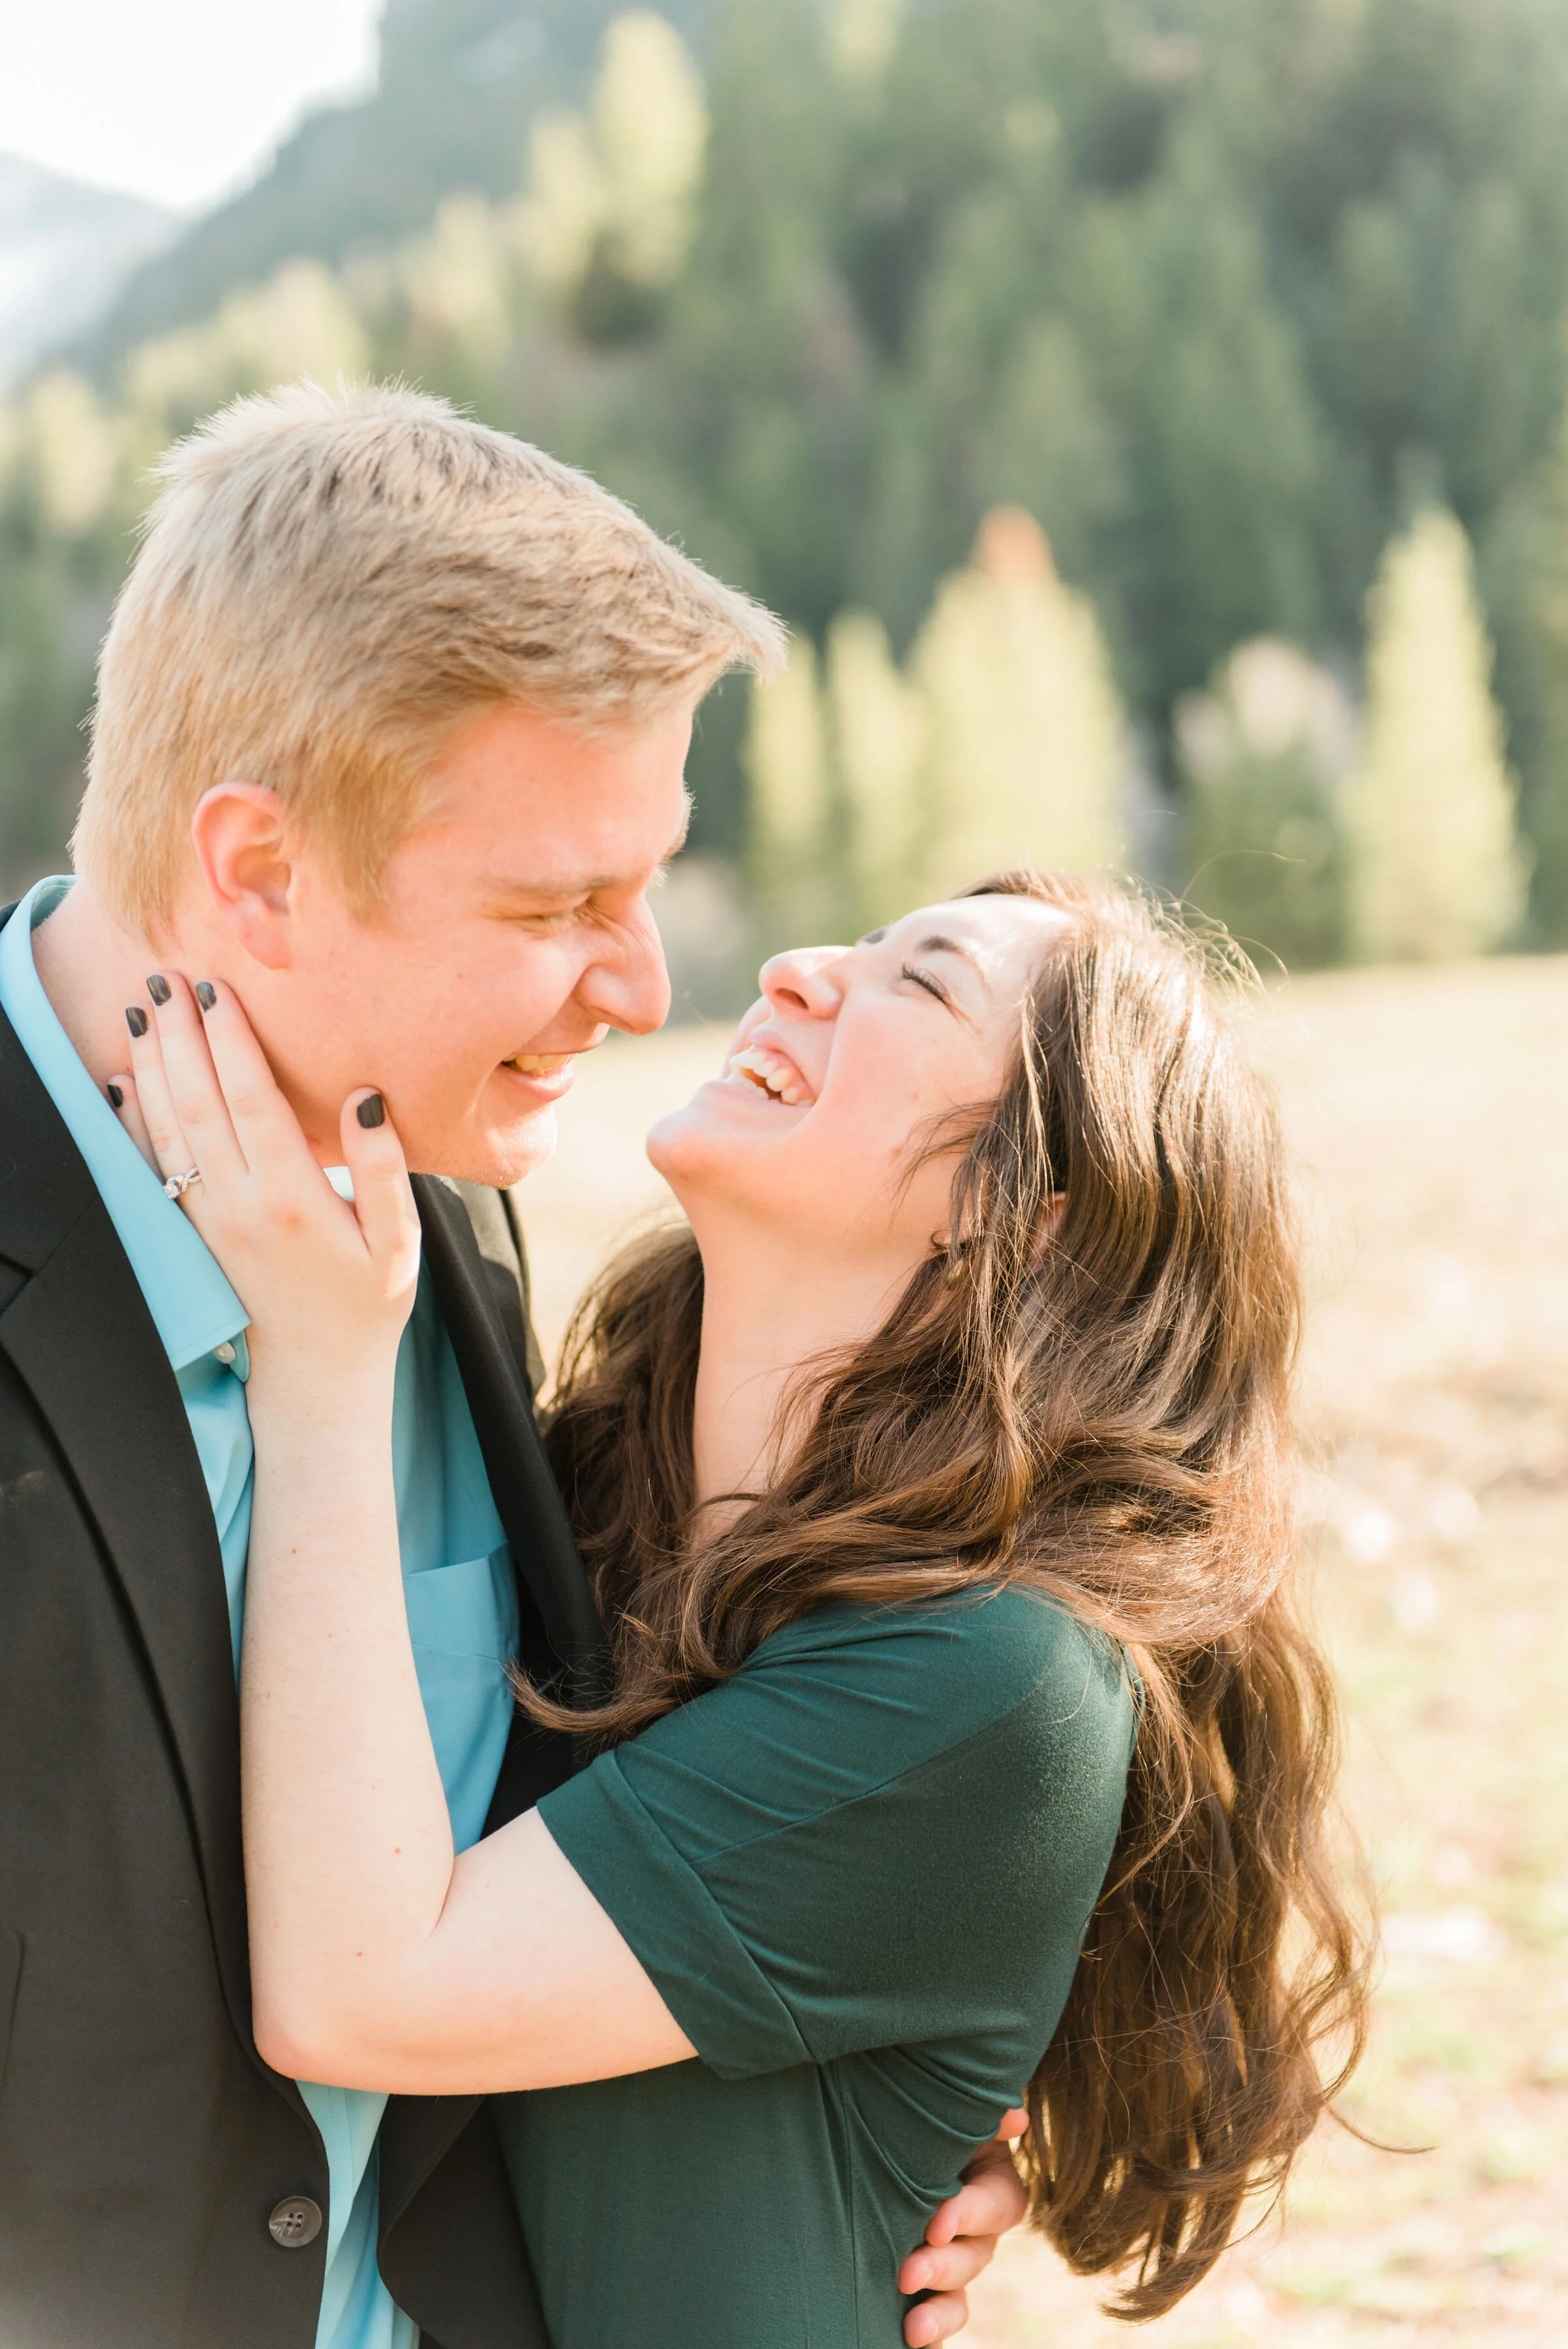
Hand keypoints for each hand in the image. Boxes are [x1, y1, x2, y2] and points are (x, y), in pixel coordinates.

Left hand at [112, 972, 419, 1393]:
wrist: (316, 1373)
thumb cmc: (369, 1303)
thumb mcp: (400, 1242)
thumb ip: (384, 1169)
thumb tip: (366, 1098)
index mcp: (292, 1199)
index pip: (251, 1101)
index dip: (231, 1041)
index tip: (216, 989)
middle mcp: (239, 1204)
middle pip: (198, 1103)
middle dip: (179, 1035)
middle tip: (165, 976)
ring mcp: (209, 1219)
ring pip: (168, 1128)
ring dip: (151, 1064)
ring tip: (139, 1008)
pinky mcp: (194, 1231)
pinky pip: (154, 1164)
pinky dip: (134, 1119)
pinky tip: (122, 1080)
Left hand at [899, 2109, 1028, 2345]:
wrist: (878, 2129)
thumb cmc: (917, 2114)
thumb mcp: (946, 2106)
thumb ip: (982, 2115)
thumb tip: (1017, 2117)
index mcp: (991, 2182)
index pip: (998, 2204)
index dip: (970, 2216)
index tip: (936, 2224)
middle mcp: (976, 2228)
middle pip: (977, 2257)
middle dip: (944, 2268)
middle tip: (908, 2273)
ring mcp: (951, 2262)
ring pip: (958, 2297)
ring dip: (938, 2313)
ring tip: (912, 2328)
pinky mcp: (924, 2288)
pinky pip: (935, 2319)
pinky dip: (930, 2336)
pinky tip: (909, 2342)